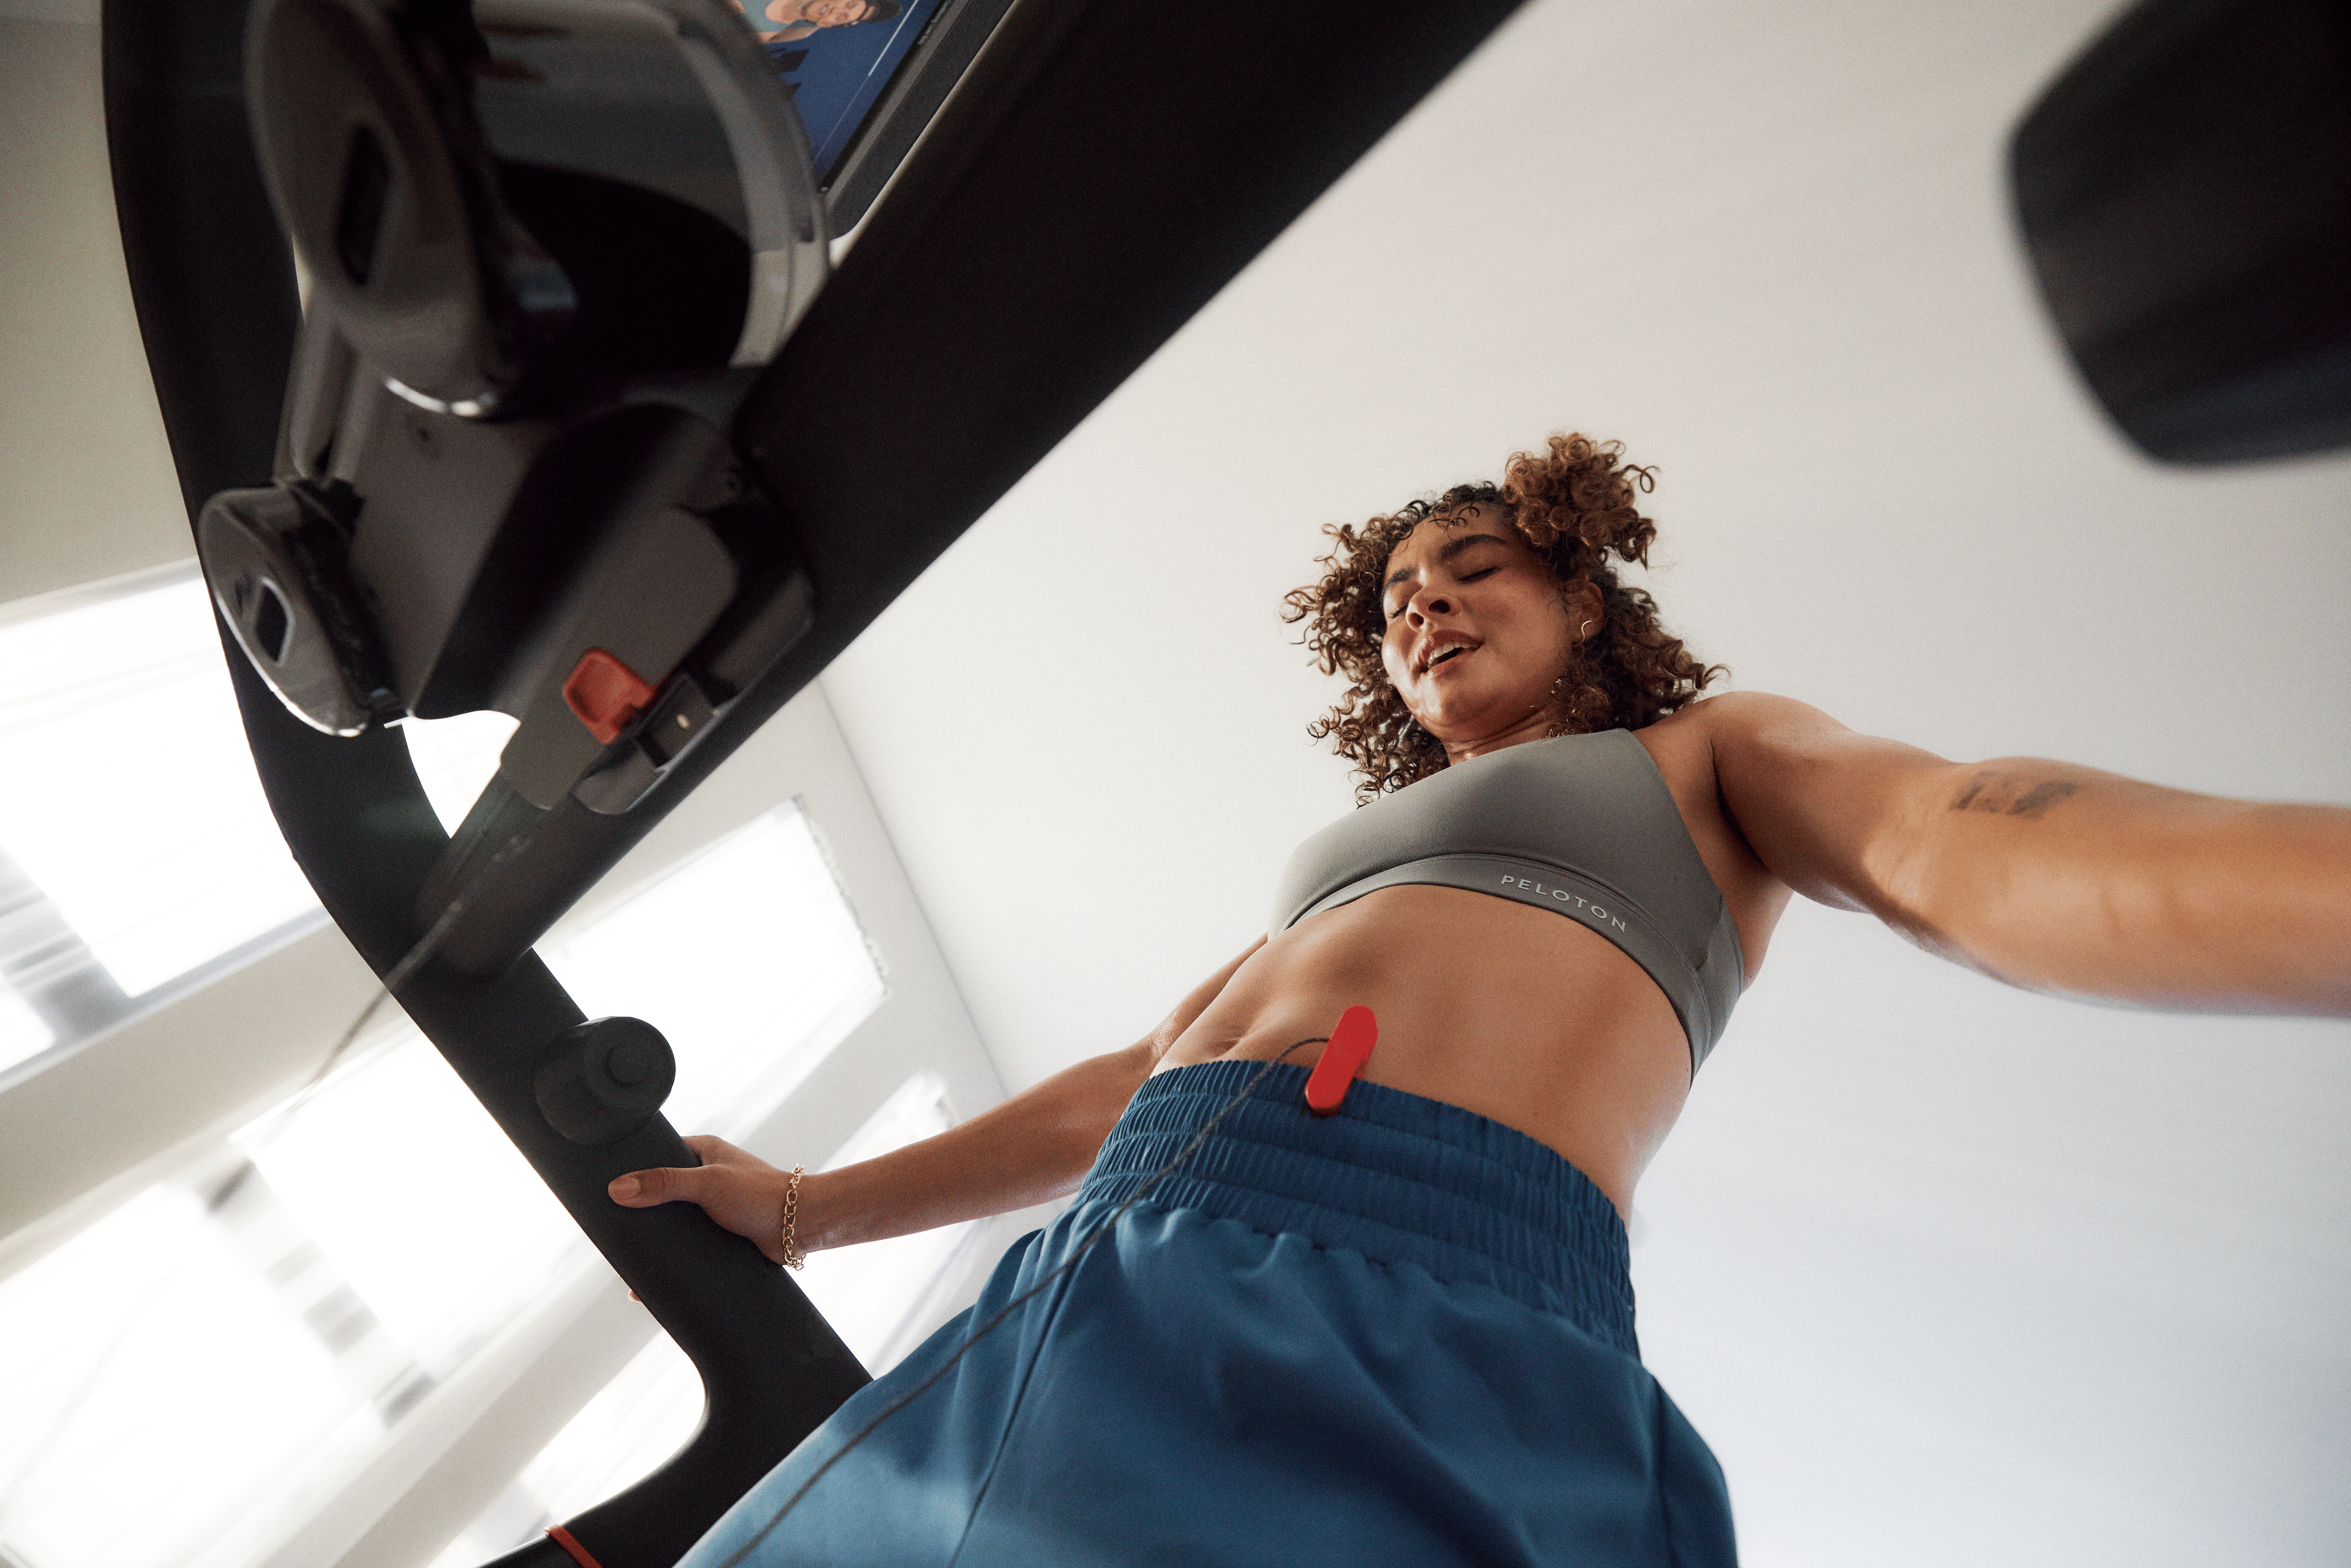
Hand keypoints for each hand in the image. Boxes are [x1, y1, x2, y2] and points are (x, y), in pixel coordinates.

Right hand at [609, 1135, 800, 1265]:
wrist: (801, 1227)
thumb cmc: (762, 1194)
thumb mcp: (708, 1184)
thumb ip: (665, 1184)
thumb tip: (618, 1188)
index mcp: (703, 1153)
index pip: (657, 1156)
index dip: (634, 1171)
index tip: (606, 1189)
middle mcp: (707, 1178)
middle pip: (662, 1194)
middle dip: (641, 1212)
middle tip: (612, 1234)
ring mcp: (714, 1207)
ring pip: (674, 1222)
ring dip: (656, 1239)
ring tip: (626, 1261)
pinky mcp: (720, 1234)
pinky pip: (689, 1244)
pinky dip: (674, 1257)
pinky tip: (654, 1277)